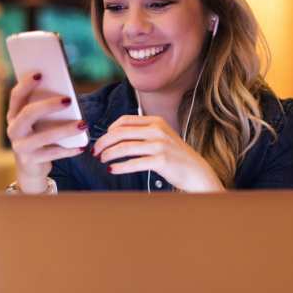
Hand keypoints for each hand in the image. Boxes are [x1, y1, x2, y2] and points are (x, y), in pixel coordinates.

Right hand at [6, 72, 86, 192]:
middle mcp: (13, 130)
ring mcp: (21, 147)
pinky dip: (69, 150)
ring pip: (44, 137)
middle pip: (28, 114)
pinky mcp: (31, 161)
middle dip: (48, 105)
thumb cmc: (40, 136)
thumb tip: (68, 94)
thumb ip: (47, 108)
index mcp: (14, 115)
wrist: (32, 168)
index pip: (16, 96)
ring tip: (83, 124)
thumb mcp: (39, 122)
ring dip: (65, 130)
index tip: (40, 73)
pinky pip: (52, 154)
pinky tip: (81, 147)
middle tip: (68, 100)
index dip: (26, 84)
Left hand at [92, 115, 224, 192]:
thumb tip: (114, 135)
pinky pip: (133, 163)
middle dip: (104, 142)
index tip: (103, 140)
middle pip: (120, 133)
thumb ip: (143, 133)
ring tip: (102, 160)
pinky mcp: (161, 161)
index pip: (124, 121)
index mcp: (156, 121)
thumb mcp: (162, 137)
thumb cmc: (175, 156)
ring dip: (109, 154)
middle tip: (96, 152)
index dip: (109, 130)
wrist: (196, 171)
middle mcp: (158, 130)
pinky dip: (119, 167)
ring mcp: (160, 145)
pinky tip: (112, 170)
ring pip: (124, 147)